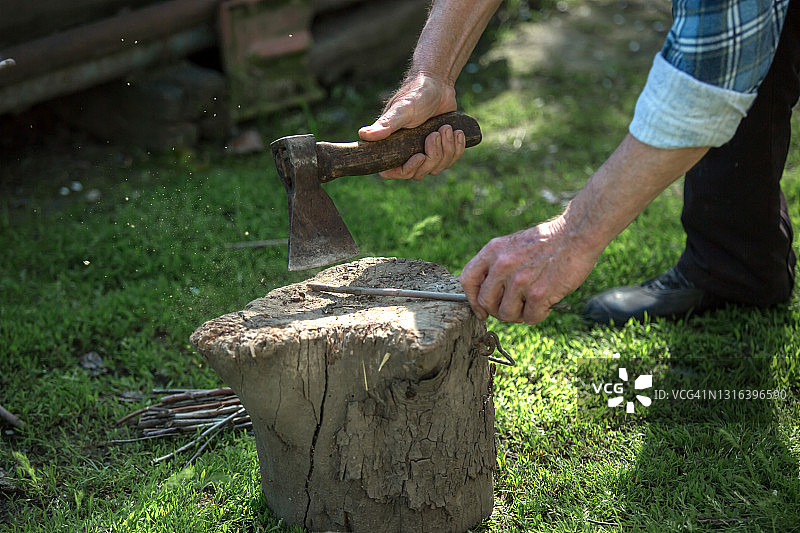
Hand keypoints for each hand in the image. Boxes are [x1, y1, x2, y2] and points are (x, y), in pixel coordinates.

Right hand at [358, 73, 465, 179]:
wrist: (438, 84)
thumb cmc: (416, 94)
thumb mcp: (402, 109)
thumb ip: (386, 124)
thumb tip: (362, 135)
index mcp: (391, 146)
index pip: (392, 173)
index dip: (407, 170)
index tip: (420, 156)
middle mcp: (406, 152)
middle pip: (419, 173)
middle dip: (433, 156)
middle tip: (436, 133)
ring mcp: (424, 152)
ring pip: (436, 168)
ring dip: (446, 149)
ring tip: (447, 128)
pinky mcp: (441, 150)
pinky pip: (450, 161)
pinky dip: (457, 148)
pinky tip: (458, 132)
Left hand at [459, 217, 597, 323]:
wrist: (576, 234)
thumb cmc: (546, 242)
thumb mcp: (513, 244)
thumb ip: (497, 265)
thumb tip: (487, 295)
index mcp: (493, 251)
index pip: (468, 280)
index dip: (472, 299)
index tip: (481, 309)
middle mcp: (502, 266)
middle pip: (486, 303)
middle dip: (498, 311)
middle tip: (513, 308)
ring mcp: (519, 280)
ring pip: (507, 314)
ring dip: (520, 314)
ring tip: (533, 303)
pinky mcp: (538, 293)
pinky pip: (530, 318)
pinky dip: (539, 315)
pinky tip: (547, 302)